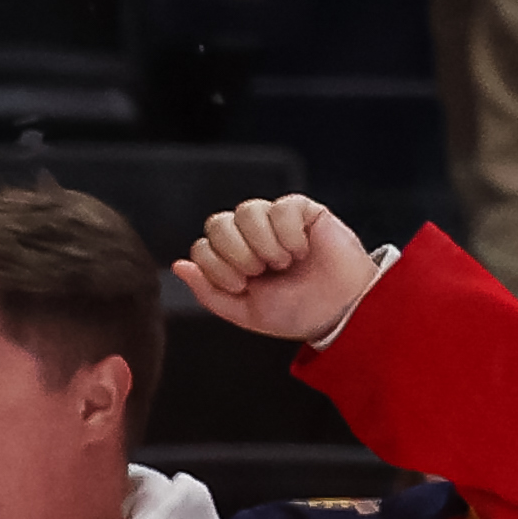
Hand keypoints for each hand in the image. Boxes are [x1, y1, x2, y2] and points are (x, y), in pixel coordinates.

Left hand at [180, 193, 385, 345]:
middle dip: (235, 253)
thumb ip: (208, 291)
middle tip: (259, 272)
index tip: (242, 285)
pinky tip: (301, 250)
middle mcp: (250, 236)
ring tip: (283, 263)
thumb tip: (178, 266)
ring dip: (262, 242)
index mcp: (232, 259)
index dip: (216, 265)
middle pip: (218, 222)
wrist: (338, 312)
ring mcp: (276, 221)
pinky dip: (289, 233)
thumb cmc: (295, 312)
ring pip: (247, 209)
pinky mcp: (304, 210)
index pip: (202, 246)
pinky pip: (282, 206)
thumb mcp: (243, 312)